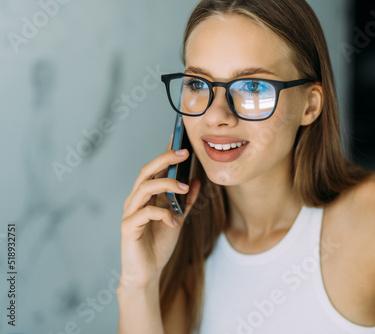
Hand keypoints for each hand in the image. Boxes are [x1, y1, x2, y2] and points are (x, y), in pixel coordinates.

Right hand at [119, 137, 200, 288]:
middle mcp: (136, 200)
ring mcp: (130, 212)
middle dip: (165, 159)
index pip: (155, 169)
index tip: (178, 136)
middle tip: (184, 153)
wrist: (147, 272)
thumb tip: (195, 181)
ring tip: (184, 188)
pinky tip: (174, 221)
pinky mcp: (128, 227)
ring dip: (166, 184)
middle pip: (146, 171)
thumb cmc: (158, 244)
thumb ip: (186, 201)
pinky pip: (145, 213)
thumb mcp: (178, 219)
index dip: (165, 152)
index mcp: (146, 196)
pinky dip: (162, 214)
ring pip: (144, 187)